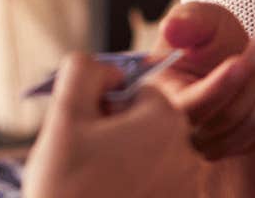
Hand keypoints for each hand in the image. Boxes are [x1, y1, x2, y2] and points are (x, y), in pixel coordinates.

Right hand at [22, 52, 200, 197]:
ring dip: (128, 170)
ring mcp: (190, 191)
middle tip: (89, 169)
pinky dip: (138, 194)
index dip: (105, 111)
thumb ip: (83, 72)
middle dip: (119, 141)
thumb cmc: (64, 190)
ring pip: (154, 162)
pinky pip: (159, 191)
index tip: (86, 140)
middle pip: (149, 129)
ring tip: (97, 191)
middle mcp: (191, 154)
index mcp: (167, 120)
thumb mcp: (63, 118)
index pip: (137, 94)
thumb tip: (111, 70)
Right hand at [152, 1, 254, 160]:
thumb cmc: (205, 40)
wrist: (226, 58)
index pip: (192, 107)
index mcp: (167, 103)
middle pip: (236, 112)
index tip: (240, 59)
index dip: (219, 87)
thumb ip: (186, 22)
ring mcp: (226, 146)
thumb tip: (172, 29)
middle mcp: (194, 135)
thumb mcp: (195, 22)